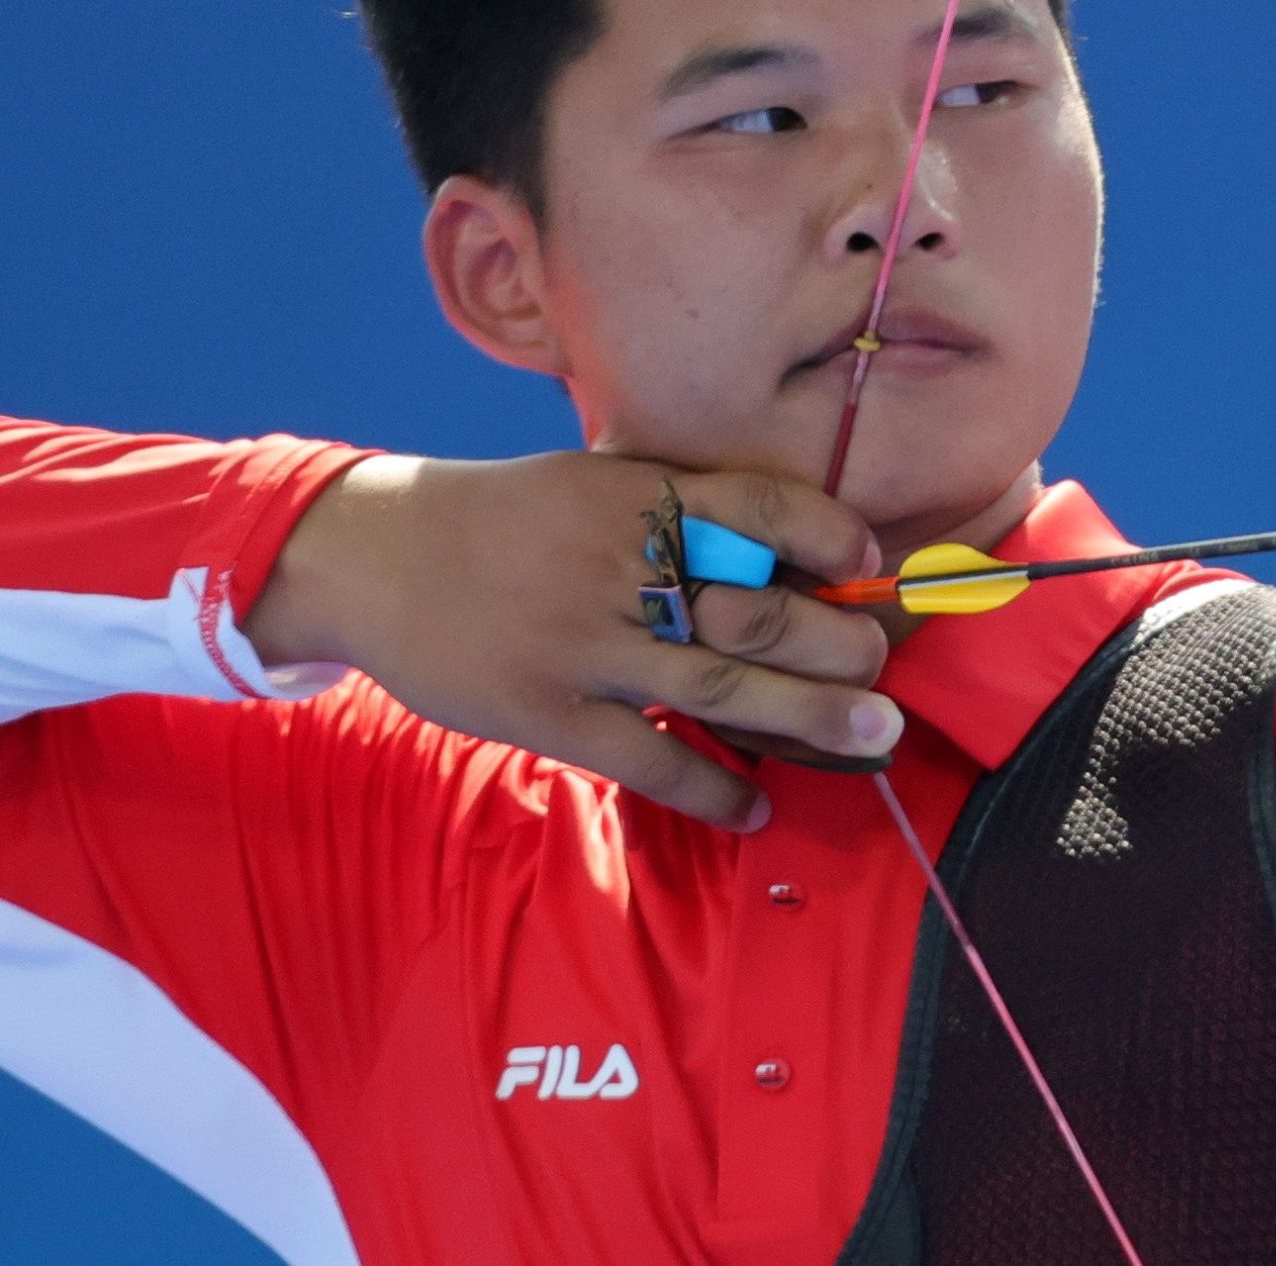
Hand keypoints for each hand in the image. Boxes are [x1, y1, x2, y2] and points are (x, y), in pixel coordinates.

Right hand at [244, 451, 902, 830]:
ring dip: (808, 715)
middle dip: (838, 642)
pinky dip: (712, 788)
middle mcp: (624, 566)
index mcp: (641, 496)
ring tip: (874, 734)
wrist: (377, 558)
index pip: (762, 505)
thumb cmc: (507, 519)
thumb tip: (781, 549)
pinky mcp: (550, 712)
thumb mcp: (593, 483)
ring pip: (721, 685)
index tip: (869, 561)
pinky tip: (756, 808)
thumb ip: (676, 508)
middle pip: (758, 607)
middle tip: (883, 666)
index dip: (830, 533)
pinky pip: (650, 758)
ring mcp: (588, 643)